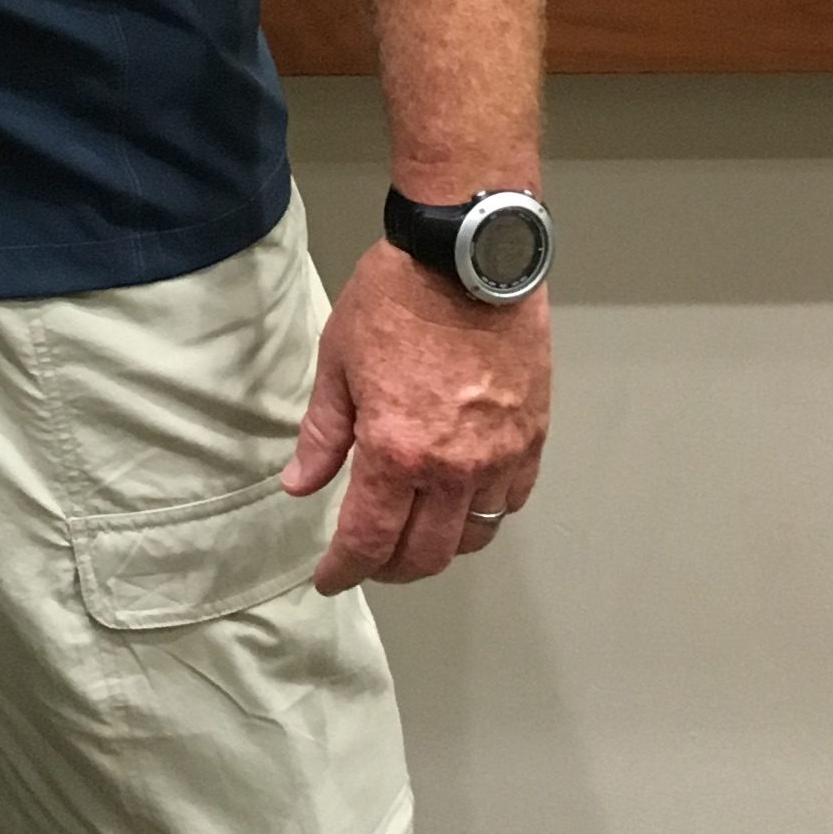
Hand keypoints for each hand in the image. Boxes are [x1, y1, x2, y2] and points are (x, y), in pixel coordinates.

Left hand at [283, 243, 550, 591]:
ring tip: (412, 531)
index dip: (345, 569)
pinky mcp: (532, 438)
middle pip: (424, 555)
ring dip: (438, 546)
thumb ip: (322, 433)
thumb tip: (300, 484)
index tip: (330, 578)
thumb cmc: (396, 298)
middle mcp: (452, 469)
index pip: (368, 540)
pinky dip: (483, 514)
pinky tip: (461, 500)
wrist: (467, 255)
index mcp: (395, 452)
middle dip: (389, 569)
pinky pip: (511, 501)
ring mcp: (499, 457)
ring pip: (472, 537)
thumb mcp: (338, 361)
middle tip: (367, 560)